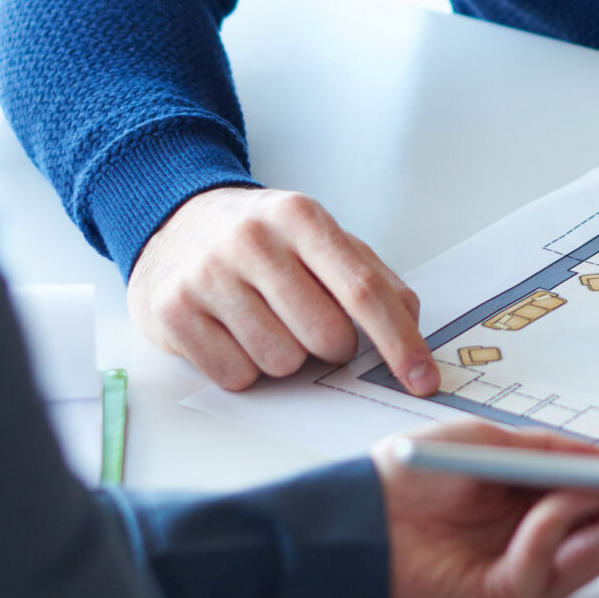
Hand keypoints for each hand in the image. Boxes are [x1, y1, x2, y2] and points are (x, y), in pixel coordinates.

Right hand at [128, 185, 437, 392]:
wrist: (178, 223)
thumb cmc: (262, 239)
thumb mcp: (319, 237)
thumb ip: (371, 276)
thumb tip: (411, 325)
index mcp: (300, 217)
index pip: (363, 291)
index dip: (400, 342)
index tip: (424, 380)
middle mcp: (252, 240)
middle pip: (326, 337)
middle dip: (331, 347)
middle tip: (309, 322)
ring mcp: (208, 275)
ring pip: (281, 362)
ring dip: (284, 357)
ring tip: (264, 321)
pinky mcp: (174, 311)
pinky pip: (236, 376)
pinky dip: (244, 368)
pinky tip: (232, 332)